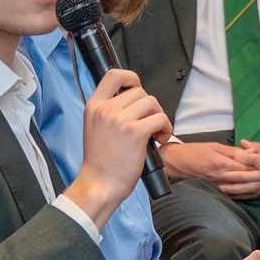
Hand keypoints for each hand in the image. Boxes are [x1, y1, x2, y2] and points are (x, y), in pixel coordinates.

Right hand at [68, 69, 167, 222]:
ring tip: (155, 133)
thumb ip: (108, 111)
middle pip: (140, 92)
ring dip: (159, 117)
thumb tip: (131, 101)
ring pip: (152, 103)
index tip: (137, 89)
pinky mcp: (136, 132)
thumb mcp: (94, 128)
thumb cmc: (100, 162)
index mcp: (94, 106)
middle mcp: (106, 110)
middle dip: (149, 107)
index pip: (113, 75)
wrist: (99, 184)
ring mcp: (120, 120)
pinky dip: (166, 129)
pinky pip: (160, 119)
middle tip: (148, 123)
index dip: (131, 78)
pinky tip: (159, 139)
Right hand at [162, 139, 259, 198]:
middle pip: (248, 180)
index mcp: (221, 163)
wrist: (175, 163)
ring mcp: (219, 186)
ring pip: (244, 189)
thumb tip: (250, 154)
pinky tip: (259, 193)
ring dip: (259, 188)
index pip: (246, 166)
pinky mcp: (218, 191)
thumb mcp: (214, 146)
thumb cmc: (193, 152)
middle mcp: (221, 177)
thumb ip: (233, 151)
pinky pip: (237, 194)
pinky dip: (249, 194)